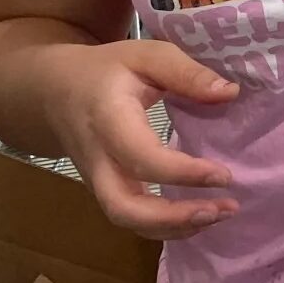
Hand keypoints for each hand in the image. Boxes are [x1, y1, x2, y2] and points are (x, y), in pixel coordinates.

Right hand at [37, 39, 239, 239]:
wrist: (53, 90)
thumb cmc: (107, 70)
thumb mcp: (147, 55)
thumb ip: (187, 73)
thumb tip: (230, 93)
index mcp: (108, 120)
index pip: (142, 158)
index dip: (183, 173)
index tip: (225, 176)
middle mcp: (97, 159)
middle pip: (123, 207)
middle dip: (174, 218)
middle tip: (223, 210)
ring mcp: (96, 179)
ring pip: (125, 219)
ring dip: (173, 227)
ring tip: (219, 215)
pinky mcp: (103, 188)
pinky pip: (130, 216)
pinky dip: (164, 225)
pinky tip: (199, 217)